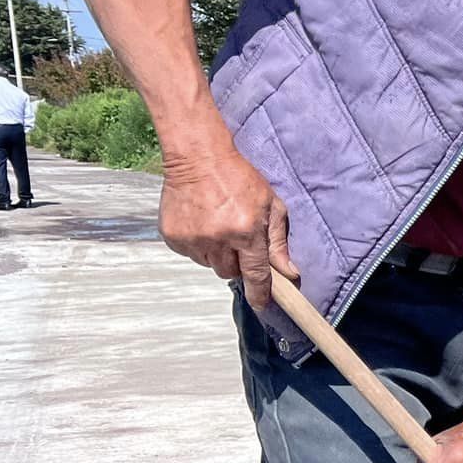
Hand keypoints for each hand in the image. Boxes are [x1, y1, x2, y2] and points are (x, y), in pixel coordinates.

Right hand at [158, 146, 297, 307]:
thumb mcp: (271, 205)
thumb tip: (289, 273)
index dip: (260, 293)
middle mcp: (218, 239)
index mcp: (245, 232)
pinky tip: (202, 223)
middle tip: (237, 240)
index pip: (255, 274)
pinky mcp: (173, 236)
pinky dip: (198, 245)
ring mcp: (192, 238)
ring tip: (218, 226)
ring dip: (217, 254)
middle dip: (237, 262)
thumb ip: (278, 242)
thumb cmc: (239, 178)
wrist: (198, 157)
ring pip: (210, 265)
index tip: (261, 305)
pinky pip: (191, 255)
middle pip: (230, 273)